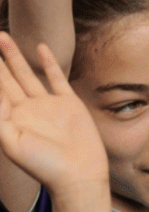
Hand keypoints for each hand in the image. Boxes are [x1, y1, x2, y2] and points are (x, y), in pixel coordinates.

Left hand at [0, 33, 106, 192]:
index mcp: (9, 118)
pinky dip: (48, 63)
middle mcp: (26, 109)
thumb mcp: (12, 143)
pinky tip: (40, 48)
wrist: (78, 175)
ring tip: (3, 36)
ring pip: (26, 74)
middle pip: (5, 78)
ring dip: (14, 56)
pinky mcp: (68, 103)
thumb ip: (1, 117)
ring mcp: (47, 105)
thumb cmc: (43, 165)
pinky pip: (56, 78)